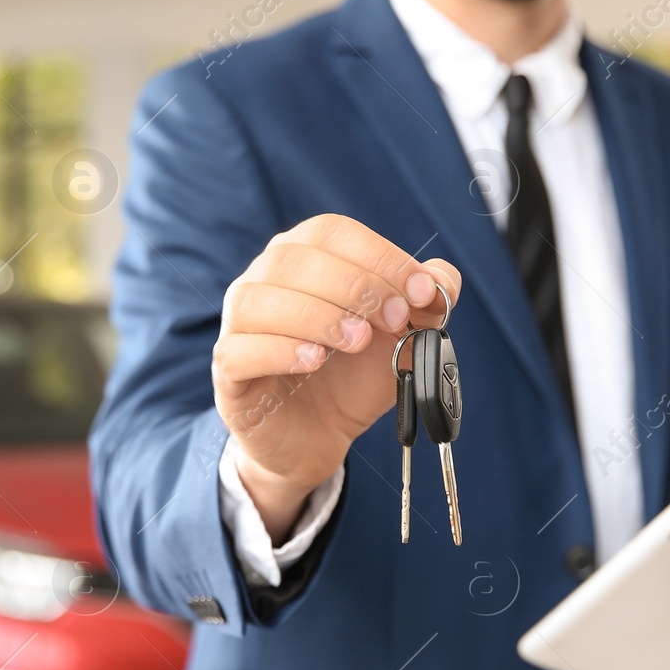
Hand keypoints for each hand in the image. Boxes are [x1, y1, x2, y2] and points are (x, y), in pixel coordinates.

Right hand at [213, 214, 459, 541]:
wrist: (319, 437)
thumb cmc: (353, 376)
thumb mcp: (401, 340)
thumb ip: (425, 305)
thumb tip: (440, 280)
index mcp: (304, 257)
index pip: (332, 232)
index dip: (378, 255)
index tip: (419, 290)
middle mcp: (263, 280)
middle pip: (295, 258)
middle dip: (355, 286)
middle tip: (394, 320)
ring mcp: (239, 324)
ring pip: (260, 299)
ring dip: (317, 314)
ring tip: (357, 341)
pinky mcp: (228, 370)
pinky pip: (240, 349)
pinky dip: (280, 350)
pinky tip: (313, 361)